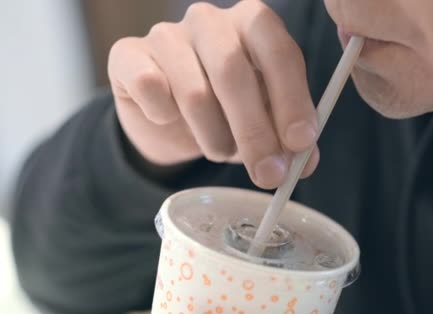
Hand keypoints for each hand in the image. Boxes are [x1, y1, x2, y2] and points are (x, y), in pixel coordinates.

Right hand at [108, 0, 319, 188]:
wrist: (166, 116)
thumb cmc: (225, 112)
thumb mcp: (264, 123)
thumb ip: (287, 137)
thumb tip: (305, 163)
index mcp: (253, 24)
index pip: (279, 52)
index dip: (293, 100)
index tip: (300, 143)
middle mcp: (210, 20)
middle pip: (234, 72)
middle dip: (255, 132)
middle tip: (267, 174)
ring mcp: (166, 34)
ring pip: (194, 92)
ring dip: (213, 136)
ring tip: (220, 149)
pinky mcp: (127, 56)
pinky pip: (151, 90)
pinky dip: (165, 118)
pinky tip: (169, 120)